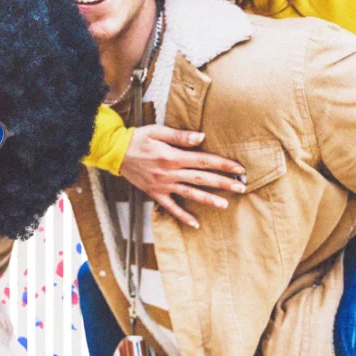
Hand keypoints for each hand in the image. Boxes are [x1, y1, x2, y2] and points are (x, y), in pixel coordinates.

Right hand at [119, 125, 244, 227]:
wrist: (114, 152)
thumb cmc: (137, 139)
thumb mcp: (157, 131)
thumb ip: (180, 136)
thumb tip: (201, 137)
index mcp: (172, 156)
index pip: (204, 161)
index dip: (223, 164)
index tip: (238, 168)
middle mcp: (170, 173)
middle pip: (202, 178)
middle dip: (223, 182)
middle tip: (241, 187)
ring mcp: (162, 185)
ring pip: (190, 194)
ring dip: (208, 199)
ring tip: (225, 204)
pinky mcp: (155, 193)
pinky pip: (171, 207)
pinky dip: (183, 216)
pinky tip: (195, 223)